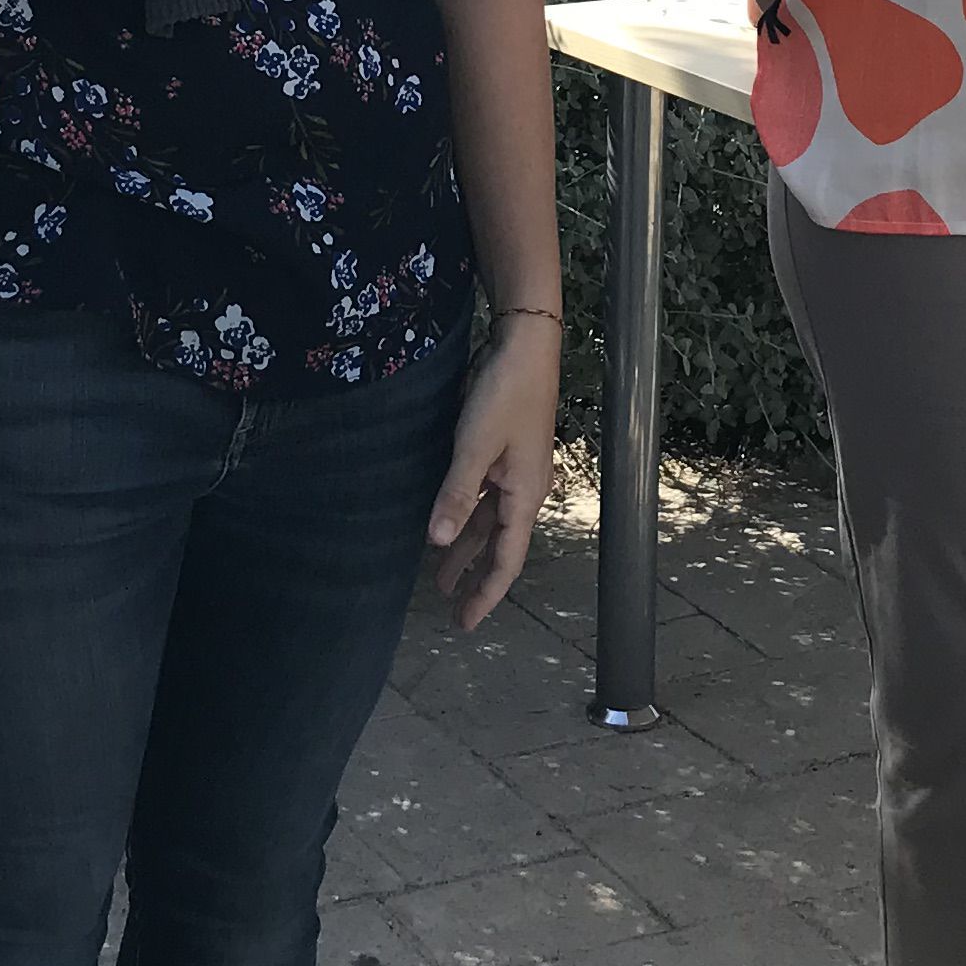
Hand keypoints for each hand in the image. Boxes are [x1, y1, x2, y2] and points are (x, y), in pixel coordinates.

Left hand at [427, 316, 562, 630]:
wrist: (525, 343)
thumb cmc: (505, 392)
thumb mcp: (475, 445)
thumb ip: (456, 494)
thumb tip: (439, 541)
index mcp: (525, 494)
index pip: (507, 559)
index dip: (486, 593)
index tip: (465, 622)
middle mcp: (524, 488)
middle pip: (498, 545)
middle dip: (474, 577)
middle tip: (451, 609)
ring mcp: (515, 469)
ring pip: (488, 521)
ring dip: (466, 548)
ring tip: (440, 576)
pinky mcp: (503, 450)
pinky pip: (484, 496)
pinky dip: (466, 515)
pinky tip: (449, 522)